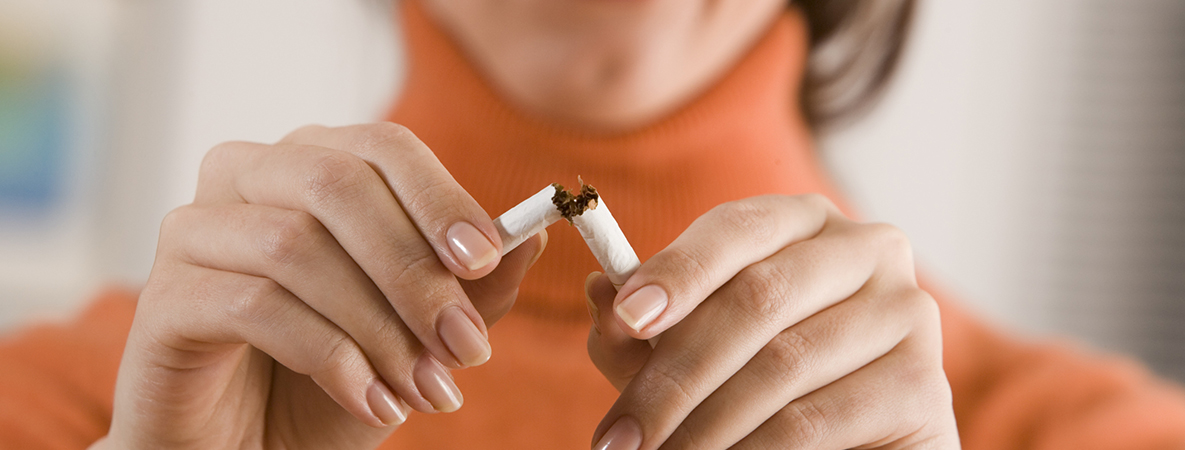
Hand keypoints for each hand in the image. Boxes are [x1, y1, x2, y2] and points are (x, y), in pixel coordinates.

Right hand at [95, 123, 544, 448]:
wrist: (249, 449)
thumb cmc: (329, 381)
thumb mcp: (418, 336)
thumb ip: (470, 289)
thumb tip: (532, 240)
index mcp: (308, 165)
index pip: (381, 147)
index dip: (439, 198)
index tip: (487, 259)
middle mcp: (244, 178)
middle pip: (336, 183)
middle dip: (415, 271)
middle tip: (466, 346)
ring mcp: (194, 232)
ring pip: (297, 246)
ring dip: (378, 327)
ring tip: (425, 391)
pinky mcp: (164, 298)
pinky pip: (254, 304)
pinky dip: (329, 357)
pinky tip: (369, 400)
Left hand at [585, 194, 958, 448]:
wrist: (853, 445)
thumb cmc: (764, 389)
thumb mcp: (692, 356)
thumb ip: (644, 330)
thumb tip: (601, 292)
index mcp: (805, 222)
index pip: (737, 226)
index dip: (678, 269)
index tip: (626, 318)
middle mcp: (867, 249)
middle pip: (758, 297)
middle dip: (674, 375)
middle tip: (618, 438)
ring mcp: (906, 311)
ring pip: (782, 365)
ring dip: (703, 426)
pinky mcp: (923, 384)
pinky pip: (816, 419)